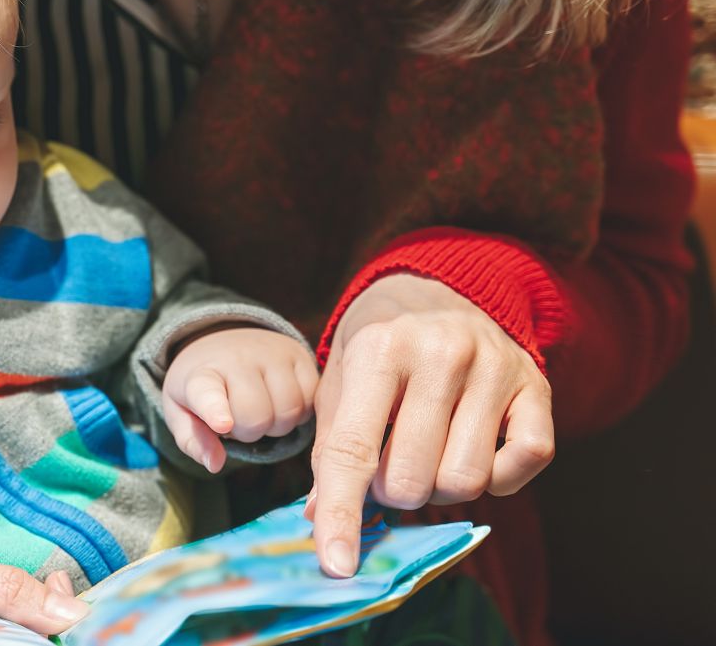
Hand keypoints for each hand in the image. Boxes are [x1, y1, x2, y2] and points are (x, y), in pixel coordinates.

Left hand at [162, 327, 318, 472]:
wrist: (222, 343)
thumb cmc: (202, 388)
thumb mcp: (182, 414)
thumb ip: (193, 441)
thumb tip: (215, 464)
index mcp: (200, 375)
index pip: (207, 393)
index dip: (215, 410)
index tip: (222, 424)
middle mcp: (237, 358)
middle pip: (256, 417)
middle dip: (249, 432)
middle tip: (240, 420)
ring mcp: (271, 353)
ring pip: (288, 411)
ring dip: (276, 425)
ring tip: (261, 410)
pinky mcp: (298, 354)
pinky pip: (310, 400)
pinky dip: (299, 413)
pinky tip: (281, 404)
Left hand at [306, 273, 554, 577]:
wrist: (437, 292)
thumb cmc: (379, 350)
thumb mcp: (341, 385)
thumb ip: (330, 450)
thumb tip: (320, 519)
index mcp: (380, 350)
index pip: (354, 450)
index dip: (342, 513)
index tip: (337, 564)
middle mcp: (441, 352)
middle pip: (412, 479)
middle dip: (395, 491)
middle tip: (391, 464)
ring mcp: (495, 367)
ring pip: (465, 482)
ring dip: (440, 487)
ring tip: (430, 451)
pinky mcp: (537, 386)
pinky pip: (521, 468)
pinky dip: (497, 479)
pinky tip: (474, 448)